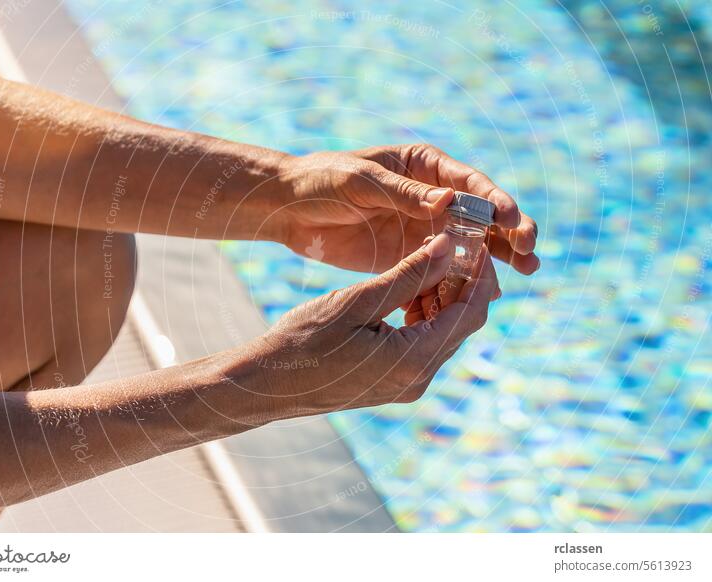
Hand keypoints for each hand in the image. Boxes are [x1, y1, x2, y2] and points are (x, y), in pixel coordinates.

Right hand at [241, 233, 498, 416]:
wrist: (267, 382)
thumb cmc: (303, 340)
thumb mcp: (358, 300)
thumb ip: (408, 275)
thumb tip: (448, 248)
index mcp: (414, 360)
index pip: (470, 312)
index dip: (478, 275)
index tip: (475, 242)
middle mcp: (418, 379)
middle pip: (462, 324)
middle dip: (460, 283)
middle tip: (449, 243)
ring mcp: (406, 385)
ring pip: (442, 333)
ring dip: (440, 297)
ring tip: (423, 260)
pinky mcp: (393, 383)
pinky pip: (421, 345)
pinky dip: (421, 315)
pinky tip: (405, 290)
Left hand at [277, 143, 538, 274]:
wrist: (290, 209)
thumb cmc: (324, 180)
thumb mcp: (362, 182)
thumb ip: (404, 194)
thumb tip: (451, 201)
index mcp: (425, 167)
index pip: (470, 183)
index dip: (495, 201)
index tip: (512, 220)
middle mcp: (432, 198)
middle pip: (480, 215)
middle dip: (509, 232)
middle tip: (531, 251)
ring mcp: (422, 229)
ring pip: (468, 245)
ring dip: (495, 259)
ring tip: (526, 273)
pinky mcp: (408, 256)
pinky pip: (439, 271)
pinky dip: (456, 282)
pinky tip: (476, 297)